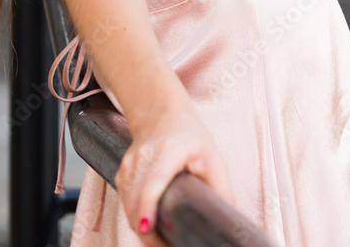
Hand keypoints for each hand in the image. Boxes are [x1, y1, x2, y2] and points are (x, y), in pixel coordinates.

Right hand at [115, 96, 237, 246]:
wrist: (162, 115)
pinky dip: (136, 218)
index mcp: (168, 150)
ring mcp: (129, 165)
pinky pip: (126, 203)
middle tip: (169, 246)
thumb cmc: (189, 136)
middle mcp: (143, 156)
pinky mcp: (122, 173)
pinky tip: (152, 225)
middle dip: (149, 232)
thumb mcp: (212, 156)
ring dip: (143, 228)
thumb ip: (221, 188)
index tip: (148, 228)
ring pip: (128, 206)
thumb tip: (226, 218)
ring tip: (164, 241)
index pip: (152, 182)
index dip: (148, 207)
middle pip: (136, 201)